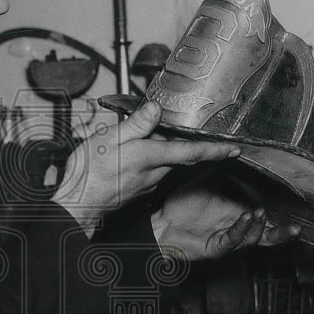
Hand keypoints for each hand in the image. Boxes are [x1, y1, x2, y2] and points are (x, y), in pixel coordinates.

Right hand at [53, 100, 241, 236]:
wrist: (78, 204)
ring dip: (163, 150)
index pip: (191, 152)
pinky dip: (149, 159)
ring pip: (165, 161)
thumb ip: (135, 124)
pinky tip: (130, 153)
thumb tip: (155, 109)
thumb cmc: (89, 174)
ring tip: (141, 139)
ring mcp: (148, 183)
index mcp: (149, 156)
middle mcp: (153, 172)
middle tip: (179, 129)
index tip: (235, 148)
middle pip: (179, 154)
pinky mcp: (140, 189)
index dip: (215, 149)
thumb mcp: (108, 139)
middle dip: (183, 142)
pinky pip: (152, 169)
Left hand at [150, 175, 300, 261]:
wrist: (162, 223)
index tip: (297, 208)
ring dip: (259, 226)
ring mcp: (227, 239)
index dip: (282, 216)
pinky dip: (240, 230)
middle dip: (282, 233)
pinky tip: (246, 217)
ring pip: (251, 239)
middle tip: (296, 228)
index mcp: (239, 214)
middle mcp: (236, 228)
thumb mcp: (209, 182)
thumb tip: (238, 151)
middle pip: (266, 236)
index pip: (267, 218)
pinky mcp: (215, 247)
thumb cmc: (184, 205)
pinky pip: (231, 240)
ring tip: (261, 212)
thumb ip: (225, 170)